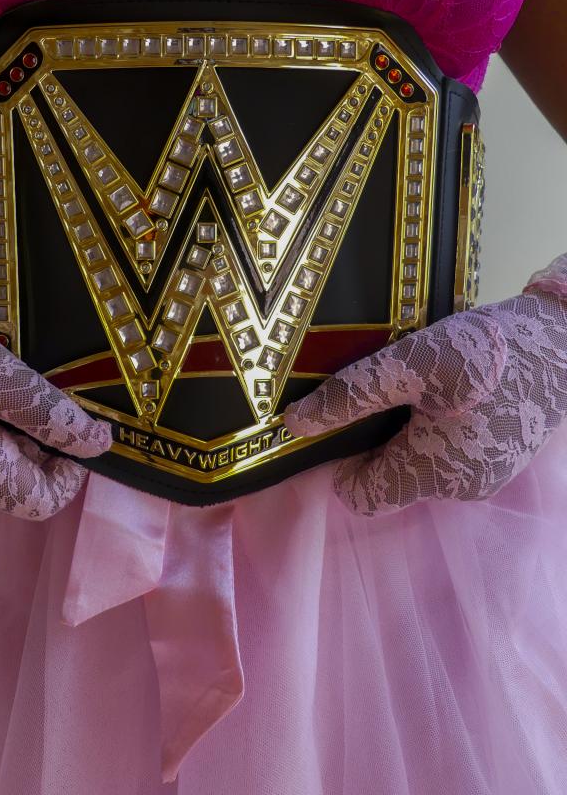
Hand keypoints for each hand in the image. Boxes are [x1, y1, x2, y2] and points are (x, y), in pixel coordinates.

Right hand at [0, 207, 111, 519]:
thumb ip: (48, 412)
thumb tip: (99, 443)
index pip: (40, 501)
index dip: (71, 471)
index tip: (80, 429)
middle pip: (21, 481)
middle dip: (43, 442)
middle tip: (44, 391)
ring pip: (0, 461)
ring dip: (20, 428)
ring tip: (10, 381)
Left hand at [283, 254, 566, 515]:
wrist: (566, 339)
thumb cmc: (487, 351)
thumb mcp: (411, 362)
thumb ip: (352, 395)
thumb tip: (296, 424)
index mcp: (432, 474)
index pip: (362, 497)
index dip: (340, 463)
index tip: (339, 421)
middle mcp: (459, 489)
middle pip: (390, 480)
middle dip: (374, 441)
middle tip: (381, 390)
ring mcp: (485, 477)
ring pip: (419, 466)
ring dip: (406, 431)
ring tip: (416, 385)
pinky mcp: (501, 458)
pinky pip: (449, 455)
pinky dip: (435, 429)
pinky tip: (444, 391)